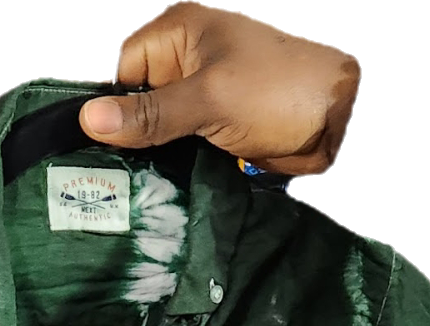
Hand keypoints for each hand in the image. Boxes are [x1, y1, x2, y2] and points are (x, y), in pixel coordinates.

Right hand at [80, 2, 360, 175]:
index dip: (113, 107)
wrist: (341, 122)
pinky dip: (169, 166)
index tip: (103, 149)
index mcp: (179, 32)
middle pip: (134, 102)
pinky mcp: (212, 128)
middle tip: (111, 179)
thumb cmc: (278, 92)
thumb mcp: (209, 100)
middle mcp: (184, 59)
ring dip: (148, 157)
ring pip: (154, 130)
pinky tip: (158, 190)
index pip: (121, 69)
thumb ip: (150, 115)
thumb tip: (88, 120)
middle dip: (127, 137)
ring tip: (131, 189)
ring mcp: (199, 96)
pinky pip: (176, 147)